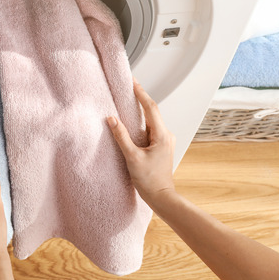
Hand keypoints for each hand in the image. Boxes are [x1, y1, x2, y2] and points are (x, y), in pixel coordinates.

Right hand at [106, 80, 175, 203]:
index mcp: (162, 136)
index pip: (151, 108)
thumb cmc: (149, 181)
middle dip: (140, 99)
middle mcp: (167, 136)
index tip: (133, 82)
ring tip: (128, 101)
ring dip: (140, 111)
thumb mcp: (132, 158)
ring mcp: (165, 141)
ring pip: (151, 121)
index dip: (141, 93)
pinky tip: (132, 123)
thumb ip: (121, 137)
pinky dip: (141, 123)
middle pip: (152, 112)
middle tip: (130, 87)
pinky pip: (151, 130)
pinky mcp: (161, 147)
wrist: (161, 197)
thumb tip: (112, 119)